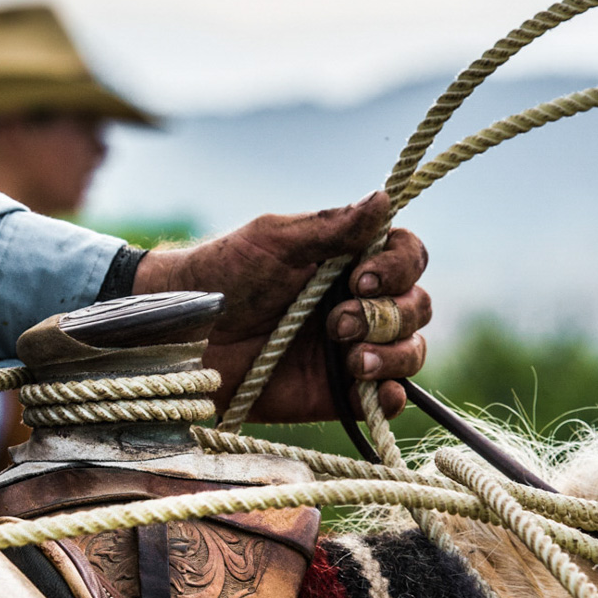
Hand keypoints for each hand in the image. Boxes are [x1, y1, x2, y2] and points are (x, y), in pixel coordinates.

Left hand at [132, 192, 429, 422]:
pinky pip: (388, 400)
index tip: (363, 278)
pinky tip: (373, 389)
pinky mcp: (337, 395)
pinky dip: (392, 395)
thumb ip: (332, 226)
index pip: (408, 258)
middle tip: (337, 322)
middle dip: (388, 314)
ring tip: (351, 358)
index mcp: (348, 262)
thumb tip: (386, 198)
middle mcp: (358, 304)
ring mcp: (351, 351)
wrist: (180, 336)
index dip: (399, 268)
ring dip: (392, 352)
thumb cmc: (221, 274)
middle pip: (416, 306)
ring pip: (410, 351)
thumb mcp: (274, 240)